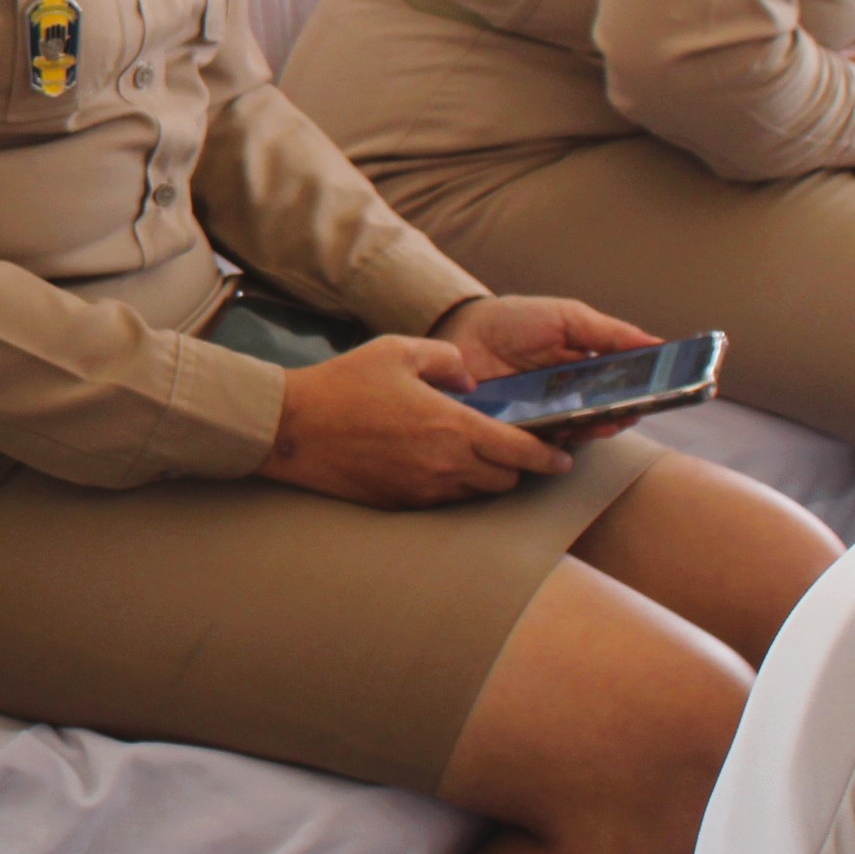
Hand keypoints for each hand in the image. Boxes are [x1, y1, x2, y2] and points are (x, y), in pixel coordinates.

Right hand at [263, 332, 568, 506]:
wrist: (293, 429)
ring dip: (484, 479)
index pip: (521, 452)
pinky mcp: (401, 503)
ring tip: (474, 458)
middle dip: (517, 468)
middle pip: (506, 480)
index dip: (549, 457)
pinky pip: (443, 501)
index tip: (562, 458)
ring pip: (477, 494)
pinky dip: (451, 487)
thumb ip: (447, 359)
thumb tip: (470, 380)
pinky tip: (436, 466)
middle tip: (515, 452)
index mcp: (452, 426)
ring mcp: (423, 489)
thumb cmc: (343, 385)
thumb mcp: (398, 350)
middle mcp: (445, 465)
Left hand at [432, 292, 661, 442]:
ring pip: (578, 433)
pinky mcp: (517, 431)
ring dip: (593, 428)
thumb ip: (609, 332)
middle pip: (606, 416)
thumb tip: (658, 343)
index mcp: (588, 372)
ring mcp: (546, 418)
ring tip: (604, 420)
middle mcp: (571, 400)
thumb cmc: (516, 320)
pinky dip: (554, 440)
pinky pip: (541, 444)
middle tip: (630, 410)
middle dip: (620, 414)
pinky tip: (563, 431)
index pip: (624, 390)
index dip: (642, 394)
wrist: (463, 328)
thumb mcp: (567, 317)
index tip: (659, 393)